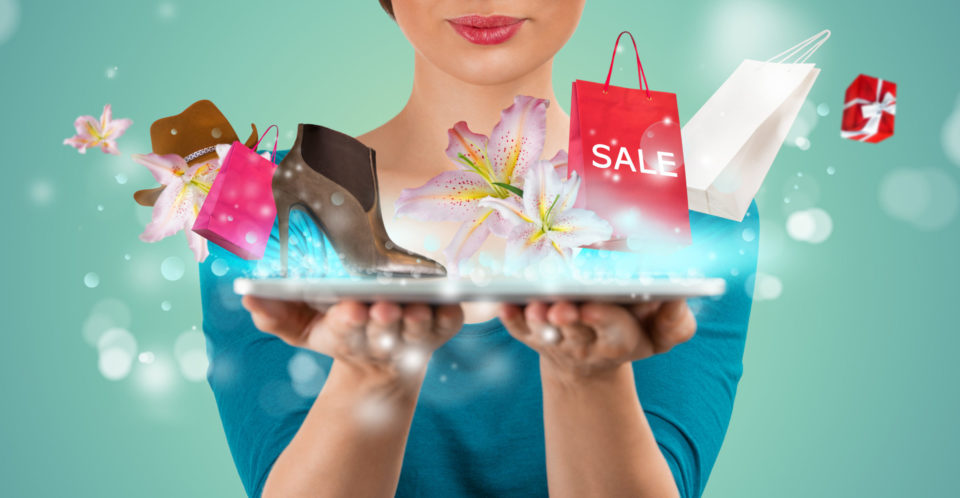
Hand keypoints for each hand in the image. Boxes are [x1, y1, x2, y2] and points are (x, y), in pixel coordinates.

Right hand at [242, 297, 463, 380]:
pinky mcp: (440, 328)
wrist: (382, 362)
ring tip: (415, 307)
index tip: (350, 309)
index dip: (348, 322)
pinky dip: (450, 315)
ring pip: (417, 331)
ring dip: (416, 322)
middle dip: (382, 322)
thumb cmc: (339, 333)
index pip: (345, 330)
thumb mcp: (301, 327)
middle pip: (383, 332)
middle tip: (382, 308)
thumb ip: (274, 316)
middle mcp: (382, 338)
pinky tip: (450, 301)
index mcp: (348, 336)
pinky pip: (449, 323)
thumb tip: (248, 297)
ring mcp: (413, 335)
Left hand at [498, 300, 695, 379]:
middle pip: (575, 330)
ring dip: (537, 318)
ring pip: (544, 331)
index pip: (615, 328)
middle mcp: (585, 343)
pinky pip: (518, 329)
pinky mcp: (532, 336)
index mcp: (621, 339)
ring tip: (534, 304)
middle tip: (560, 306)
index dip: (603, 317)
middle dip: (568, 319)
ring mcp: (556, 340)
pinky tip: (504, 302)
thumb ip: (675, 321)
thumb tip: (677, 295)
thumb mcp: (662, 334)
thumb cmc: (633, 331)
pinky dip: (512, 317)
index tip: (593, 306)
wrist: (592, 360)